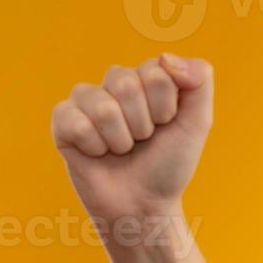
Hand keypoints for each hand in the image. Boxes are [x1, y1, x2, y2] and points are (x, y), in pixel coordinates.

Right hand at [50, 54, 213, 222]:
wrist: (144, 205)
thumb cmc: (168, 165)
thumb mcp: (197, 123)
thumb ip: (199, 81)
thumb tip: (166, 57)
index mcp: (146, 76)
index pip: (155, 73)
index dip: (165, 108)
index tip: (165, 127)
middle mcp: (114, 81)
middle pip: (126, 84)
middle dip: (142, 125)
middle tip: (142, 142)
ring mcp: (86, 99)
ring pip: (103, 107)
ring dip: (120, 140)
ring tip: (122, 150)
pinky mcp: (63, 121)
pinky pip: (76, 123)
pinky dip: (95, 148)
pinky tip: (98, 154)